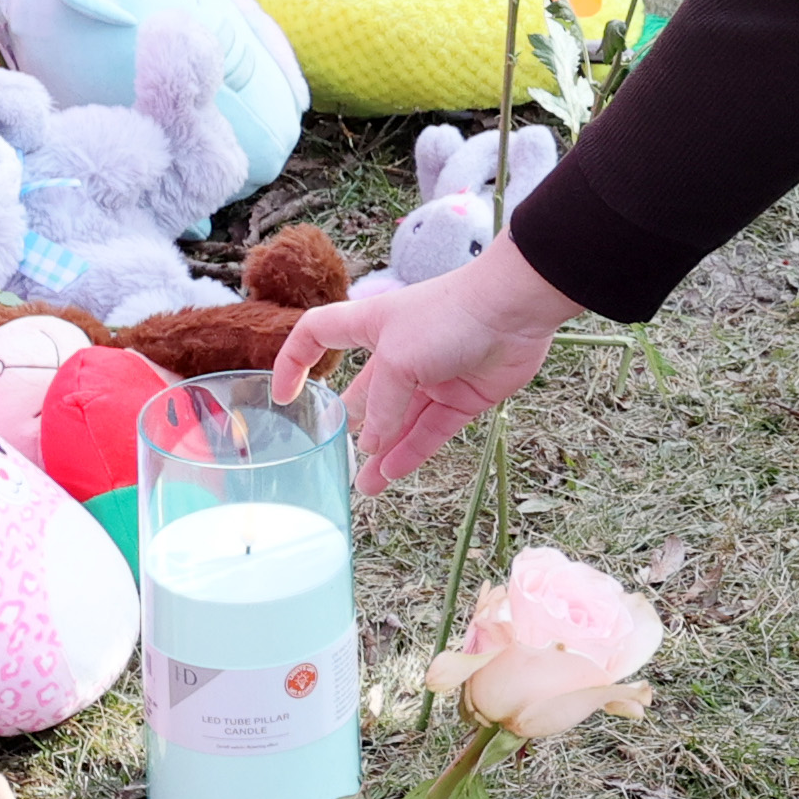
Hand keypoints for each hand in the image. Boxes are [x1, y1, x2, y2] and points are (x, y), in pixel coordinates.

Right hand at [268, 230, 582, 492]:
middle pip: (365, 392)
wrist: (515, 310)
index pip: (318, 335)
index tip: (284, 396)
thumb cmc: (448, 316)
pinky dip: (411, 451)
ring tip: (365, 488)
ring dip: (382, 453)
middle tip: (336, 459)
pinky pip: (430, 430)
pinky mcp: (463, 397)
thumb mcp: (398, 359)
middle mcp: (399, 351)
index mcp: (370, 324)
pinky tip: (392, 473)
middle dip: (352, 426)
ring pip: (399, 421)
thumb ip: (382, 405)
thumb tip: (371, 444)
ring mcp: (432, 375)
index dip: (296, 361)